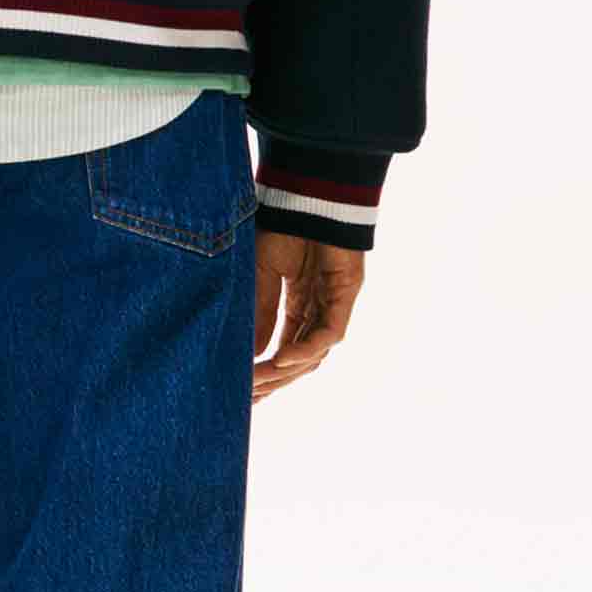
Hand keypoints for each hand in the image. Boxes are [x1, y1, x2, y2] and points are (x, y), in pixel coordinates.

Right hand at [252, 230, 363, 403]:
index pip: (285, 347)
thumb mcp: (261, 274)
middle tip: (248, 397)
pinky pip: (328, 332)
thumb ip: (260, 313)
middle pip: (299, 357)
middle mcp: (318, 308)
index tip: (245, 390)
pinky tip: (281, 359)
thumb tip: (249, 354)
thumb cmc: (284, 226)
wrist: (308, 194)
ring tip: (258, 381)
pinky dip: (305, 348)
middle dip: (274, 379)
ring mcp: (333, 303)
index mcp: (299, 303)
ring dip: (286, 370)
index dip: (268, 370)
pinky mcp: (346, 295)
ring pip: (314, 352)